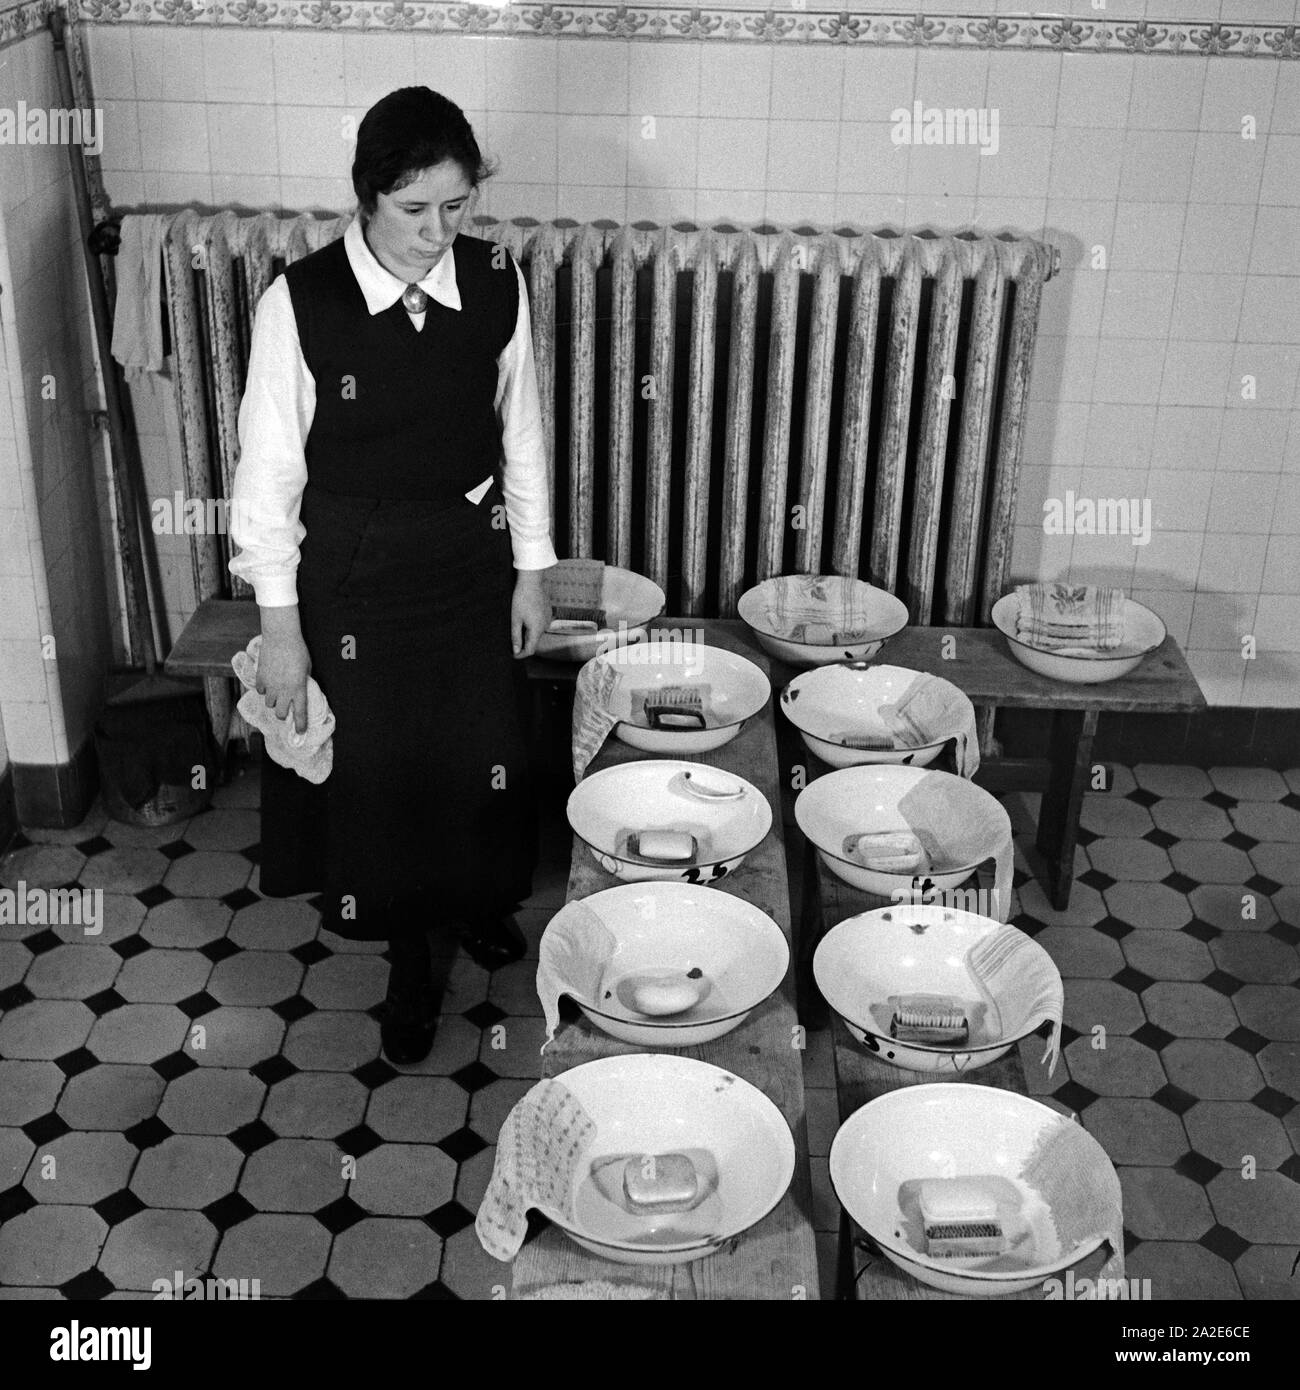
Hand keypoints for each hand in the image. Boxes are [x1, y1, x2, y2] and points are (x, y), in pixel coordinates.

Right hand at [256, 607, 311, 733]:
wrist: (281, 636)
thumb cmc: (298, 650)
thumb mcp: (307, 668)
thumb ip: (303, 682)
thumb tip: (299, 691)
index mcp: (298, 689)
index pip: (299, 713)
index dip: (299, 725)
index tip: (300, 732)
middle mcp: (283, 690)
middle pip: (279, 713)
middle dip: (282, 714)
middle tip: (284, 708)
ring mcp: (270, 685)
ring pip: (268, 703)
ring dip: (272, 700)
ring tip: (276, 692)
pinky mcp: (260, 678)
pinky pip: (260, 690)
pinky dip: (264, 689)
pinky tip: (268, 681)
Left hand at [511, 569, 550, 658]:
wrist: (531, 581)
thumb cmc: (521, 599)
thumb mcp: (515, 619)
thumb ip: (516, 636)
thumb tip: (516, 650)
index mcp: (537, 629)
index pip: (530, 650)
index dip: (521, 655)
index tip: (513, 655)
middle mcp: (545, 626)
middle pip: (534, 641)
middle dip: (524, 643)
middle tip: (511, 642)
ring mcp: (548, 619)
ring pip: (537, 632)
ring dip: (528, 633)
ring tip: (518, 626)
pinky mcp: (548, 613)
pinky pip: (540, 624)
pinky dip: (533, 625)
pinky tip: (525, 617)